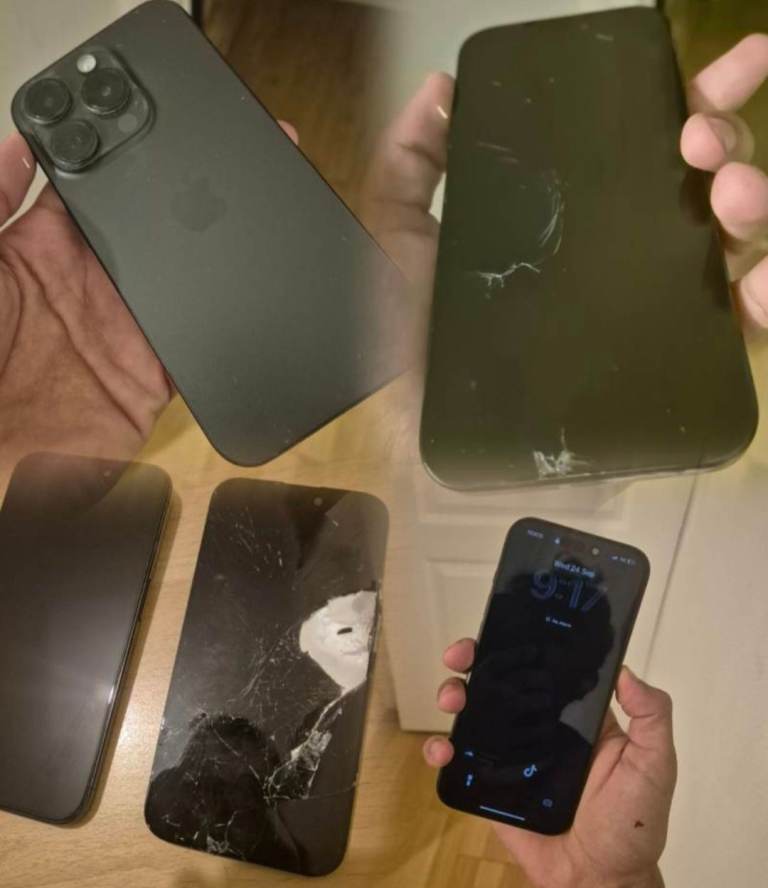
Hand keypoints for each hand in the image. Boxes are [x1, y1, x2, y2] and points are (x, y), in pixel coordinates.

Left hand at [0, 122, 297, 468]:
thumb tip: (20, 146)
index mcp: (34, 253)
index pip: (87, 191)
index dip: (118, 157)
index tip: (153, 120)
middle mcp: (85, 287)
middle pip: (145, 229)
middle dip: (184, 196)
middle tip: (226, 154)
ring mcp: (121, 331)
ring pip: (180, 278)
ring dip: (213, 250)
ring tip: (250, 208)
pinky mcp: (150, 376)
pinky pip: (194, 341)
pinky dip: (220, 319)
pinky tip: (245, 285)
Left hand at [364, 36, 767, 335]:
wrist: (423, 433)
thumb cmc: (407, 339)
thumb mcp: (398, 241)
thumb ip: (409, 164)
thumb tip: (439, 86)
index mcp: (577, 213)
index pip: (651, 144)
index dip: (698, 99)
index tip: (735, 64)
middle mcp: (625, 253)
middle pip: (707, 181)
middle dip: (727, 143)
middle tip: (702, 145)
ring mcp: (652, 310)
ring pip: (735, 243)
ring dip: (752, 206)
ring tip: (730, 199)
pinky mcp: (665, 369)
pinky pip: (740, 332)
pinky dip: (766, 301)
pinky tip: (761, 287)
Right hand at [424, 639, 676, 887]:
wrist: (600, 884)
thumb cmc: (632, 824)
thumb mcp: (655, 765)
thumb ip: (651, 717)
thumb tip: (624, 670)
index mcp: (575, 715)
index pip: (543, 668)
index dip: (519, 645)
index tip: (500, 631)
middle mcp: (539, 727)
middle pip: (500, 683)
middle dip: (474, 662)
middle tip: (459, 657)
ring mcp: (511, 755)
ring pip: (475, 714)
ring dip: (454, 695)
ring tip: (451, 700)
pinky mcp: (490, 787)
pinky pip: (460, 763)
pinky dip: (441, 750)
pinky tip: (441, 751)